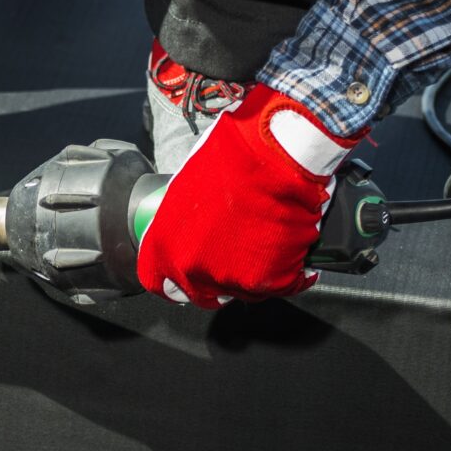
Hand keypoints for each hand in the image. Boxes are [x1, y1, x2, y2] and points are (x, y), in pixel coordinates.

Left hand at [137, 83, 358, 306]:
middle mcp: (191, 269)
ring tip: (266, 240)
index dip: (175, 282)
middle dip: (219, 279)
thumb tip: (189, 235)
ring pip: (244, 290)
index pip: (158, 282)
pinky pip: (282, 284)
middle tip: (235, 257)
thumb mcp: (184, 191)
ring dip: (256, 271)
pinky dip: (292, 271)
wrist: (270, 157)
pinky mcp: (267, 281)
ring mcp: (230, 279)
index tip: (186, 279)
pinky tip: (292, 247)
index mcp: (163, 246)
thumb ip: (180, 225)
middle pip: (204, 293)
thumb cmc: (228, 161)